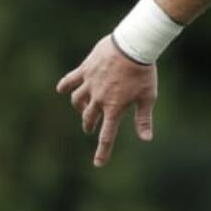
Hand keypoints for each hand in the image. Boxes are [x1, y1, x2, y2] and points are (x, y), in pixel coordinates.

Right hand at [56, 35, 157, 166]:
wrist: (133, 46)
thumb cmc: (143, 72)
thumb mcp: (148, 97)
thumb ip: (144, 119)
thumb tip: (146, 139)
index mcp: (114, 107)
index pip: (107, 135)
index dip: (103, 151)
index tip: (98, 163)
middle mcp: (98, 98)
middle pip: (89, 117)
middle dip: (89, 125)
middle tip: (90, 128)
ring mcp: (89, 83)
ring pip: (77, 100)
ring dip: (79, 107)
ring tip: (82, 108)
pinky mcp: (85, 69)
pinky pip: (70, 80)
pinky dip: (65, 85)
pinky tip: (62, 89)